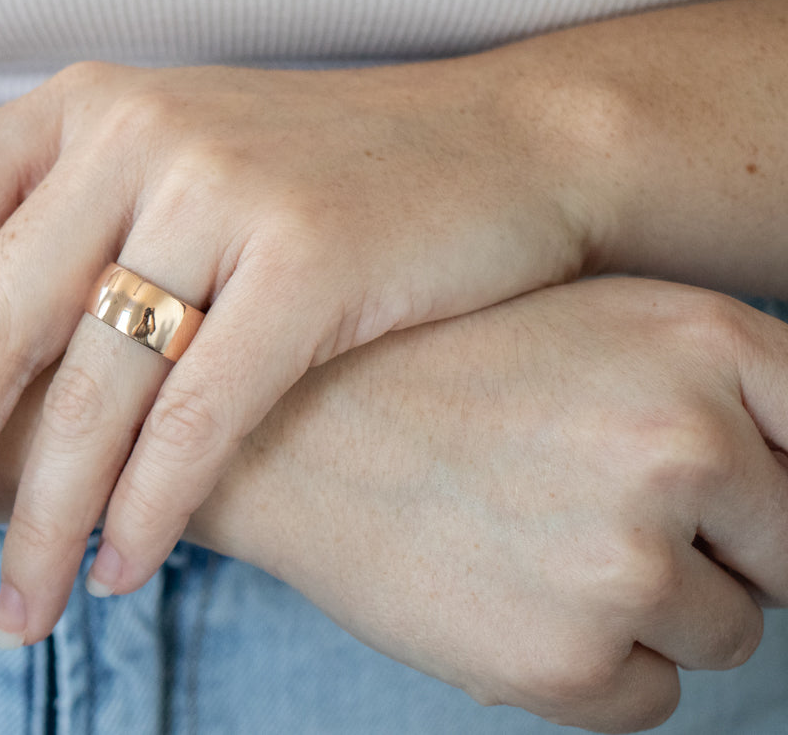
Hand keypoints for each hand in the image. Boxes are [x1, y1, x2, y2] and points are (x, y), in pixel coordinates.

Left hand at [0, 59, 606, 638]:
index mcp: (85, 108)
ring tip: (7, 611)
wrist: (499, 147)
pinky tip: (117, 569)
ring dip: (43, 516)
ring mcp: (228, 194)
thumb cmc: (320, 162)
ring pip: (98, 389)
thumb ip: (31, 165)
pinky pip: (203, 414)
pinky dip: (151, 504)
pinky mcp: (316, 263)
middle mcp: (139, 137)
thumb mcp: (163, 131)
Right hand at [195, 277, 787, 732]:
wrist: (280, 428)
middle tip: (593, 505)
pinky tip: (505, 592)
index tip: (729, 510)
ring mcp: (628, 558)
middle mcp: (686, 444)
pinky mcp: (566, 659)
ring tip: (532, 539)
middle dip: (718, 549)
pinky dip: (593, 666)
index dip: (774, 486)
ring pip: (723, 632)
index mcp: (704, 340)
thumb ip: (723, 385)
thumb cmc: (436, 369)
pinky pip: (650, 698)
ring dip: (649, 610)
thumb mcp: (596, 322)